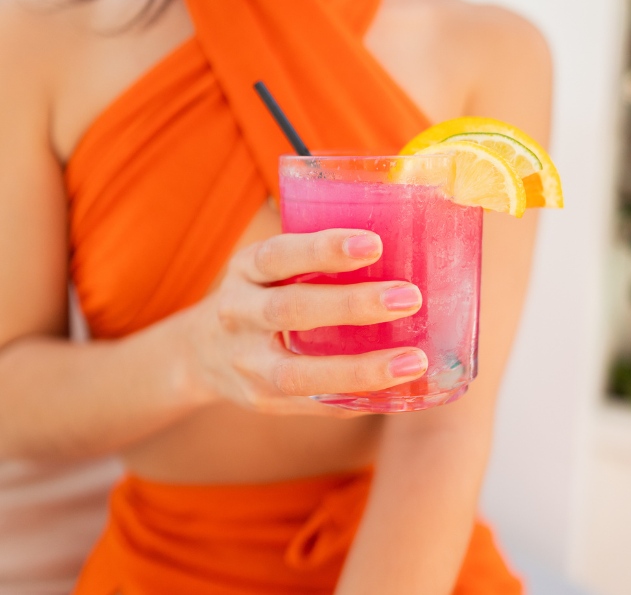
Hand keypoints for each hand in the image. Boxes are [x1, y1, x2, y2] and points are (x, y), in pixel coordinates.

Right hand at [187, 229, 426, 416]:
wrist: (202, 352)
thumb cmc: (261, 295)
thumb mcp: (269, 268)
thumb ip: (316, 258)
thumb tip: (403, 241)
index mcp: (245, 270)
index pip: (278, 255)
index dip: (323, 249)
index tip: (373, 244)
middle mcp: (239, 315)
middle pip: (291, 310)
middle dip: (352, 305)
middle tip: (409, 297)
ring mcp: (248, 364)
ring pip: (300, 374)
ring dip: (361, 369)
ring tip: (413, 361)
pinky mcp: (263, 401)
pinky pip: (314, 405)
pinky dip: (356, 398)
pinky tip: (397, 393)